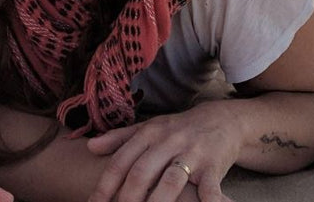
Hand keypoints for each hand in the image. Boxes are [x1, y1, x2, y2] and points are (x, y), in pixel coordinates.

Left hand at [85, 104, 239, 201]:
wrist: (223, 119)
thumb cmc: (179, 129)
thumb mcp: (150, 128)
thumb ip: (120, 138)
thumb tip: (90, 147)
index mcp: (149, 133)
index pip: (121, 161)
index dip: (105, 185)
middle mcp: (169, 141)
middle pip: (142, 172)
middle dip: (126, 199)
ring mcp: (192, 152)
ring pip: (170, 180)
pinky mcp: (214, 164)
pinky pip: (209, 187)